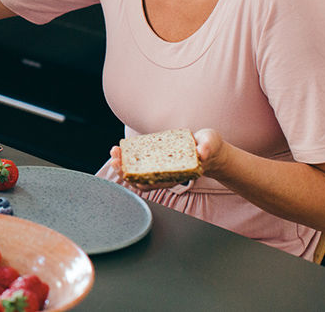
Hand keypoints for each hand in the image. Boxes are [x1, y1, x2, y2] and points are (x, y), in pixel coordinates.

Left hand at [109, 128, 223, 191]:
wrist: (209, 148)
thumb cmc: (209, 146)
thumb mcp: (210, 142)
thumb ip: (207, 147)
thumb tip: (202, 153)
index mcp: (178, 173)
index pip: (156, 182)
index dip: (141, 179)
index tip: (129, 171)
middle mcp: (167, 173)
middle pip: (142, 179)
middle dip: (125, 170)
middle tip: (114, 158)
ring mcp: (161, 167)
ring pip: (138, 173)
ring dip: (124, 164)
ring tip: (114, 152)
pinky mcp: (158, 159)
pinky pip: (141, 162)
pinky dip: (129, 157)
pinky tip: (121, 149)